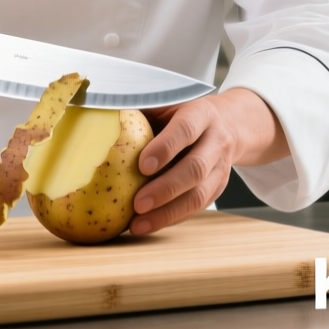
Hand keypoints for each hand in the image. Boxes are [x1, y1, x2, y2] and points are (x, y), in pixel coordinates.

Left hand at [130, 88, 288, 234]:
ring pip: (199, 195)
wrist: (229, 123)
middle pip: (196, 168)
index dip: (166, 148)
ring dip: (168, 213)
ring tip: (139, 224)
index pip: (186, 129)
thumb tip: (99, 118)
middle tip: (138, 204)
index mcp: (201, 114)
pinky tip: (148, 225)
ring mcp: (221, 167)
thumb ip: (143, 110)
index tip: (142, 166)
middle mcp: (216, 141)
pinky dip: (172, 218)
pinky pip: (197, 207)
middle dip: (166, 188)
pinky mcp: (218, 188)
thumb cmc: (184, 114)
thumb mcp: (168, 103)